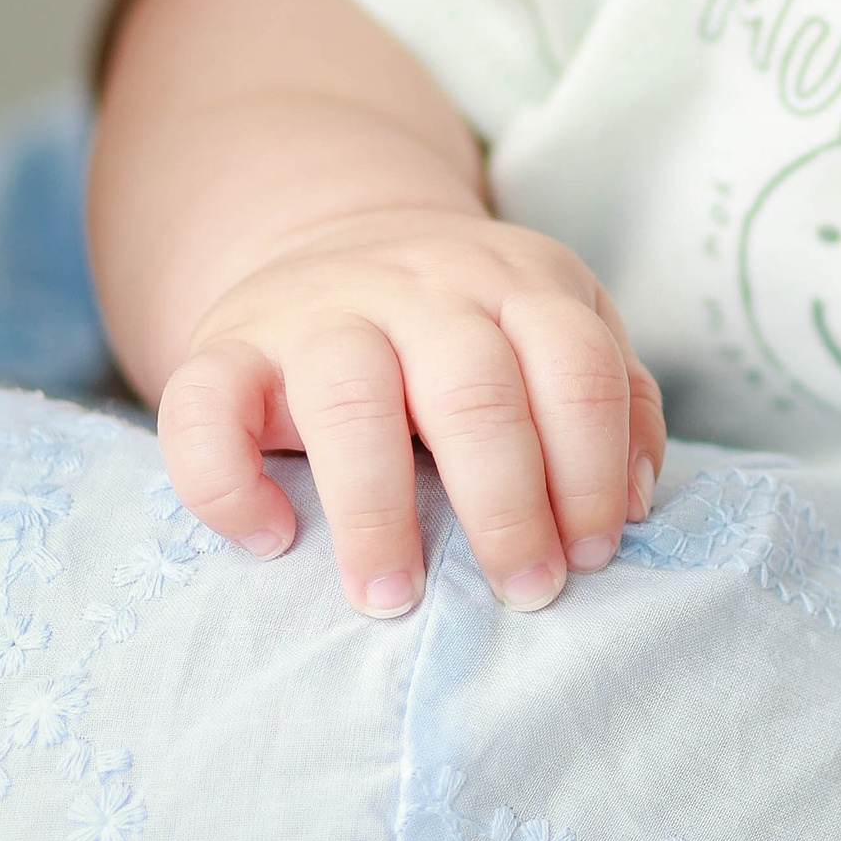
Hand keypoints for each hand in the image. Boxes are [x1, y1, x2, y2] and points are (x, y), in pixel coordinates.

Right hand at [159, 206, 665, 619]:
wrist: (336, 240)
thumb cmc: (468, 326)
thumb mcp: (556, 329)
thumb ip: (613, 401)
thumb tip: (635, 503)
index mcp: (519, 283)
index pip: (576, 368)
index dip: (593, 470)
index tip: (592, 556)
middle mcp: (422, 287)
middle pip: (476, 389)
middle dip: (509, 507)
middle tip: (525, 593)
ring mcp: (318, 311)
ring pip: (348, 396)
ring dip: (378, 511)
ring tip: (395, 600)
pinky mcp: (227, 345)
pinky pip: (206, 407)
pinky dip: (229, 484)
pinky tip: (273, 541)